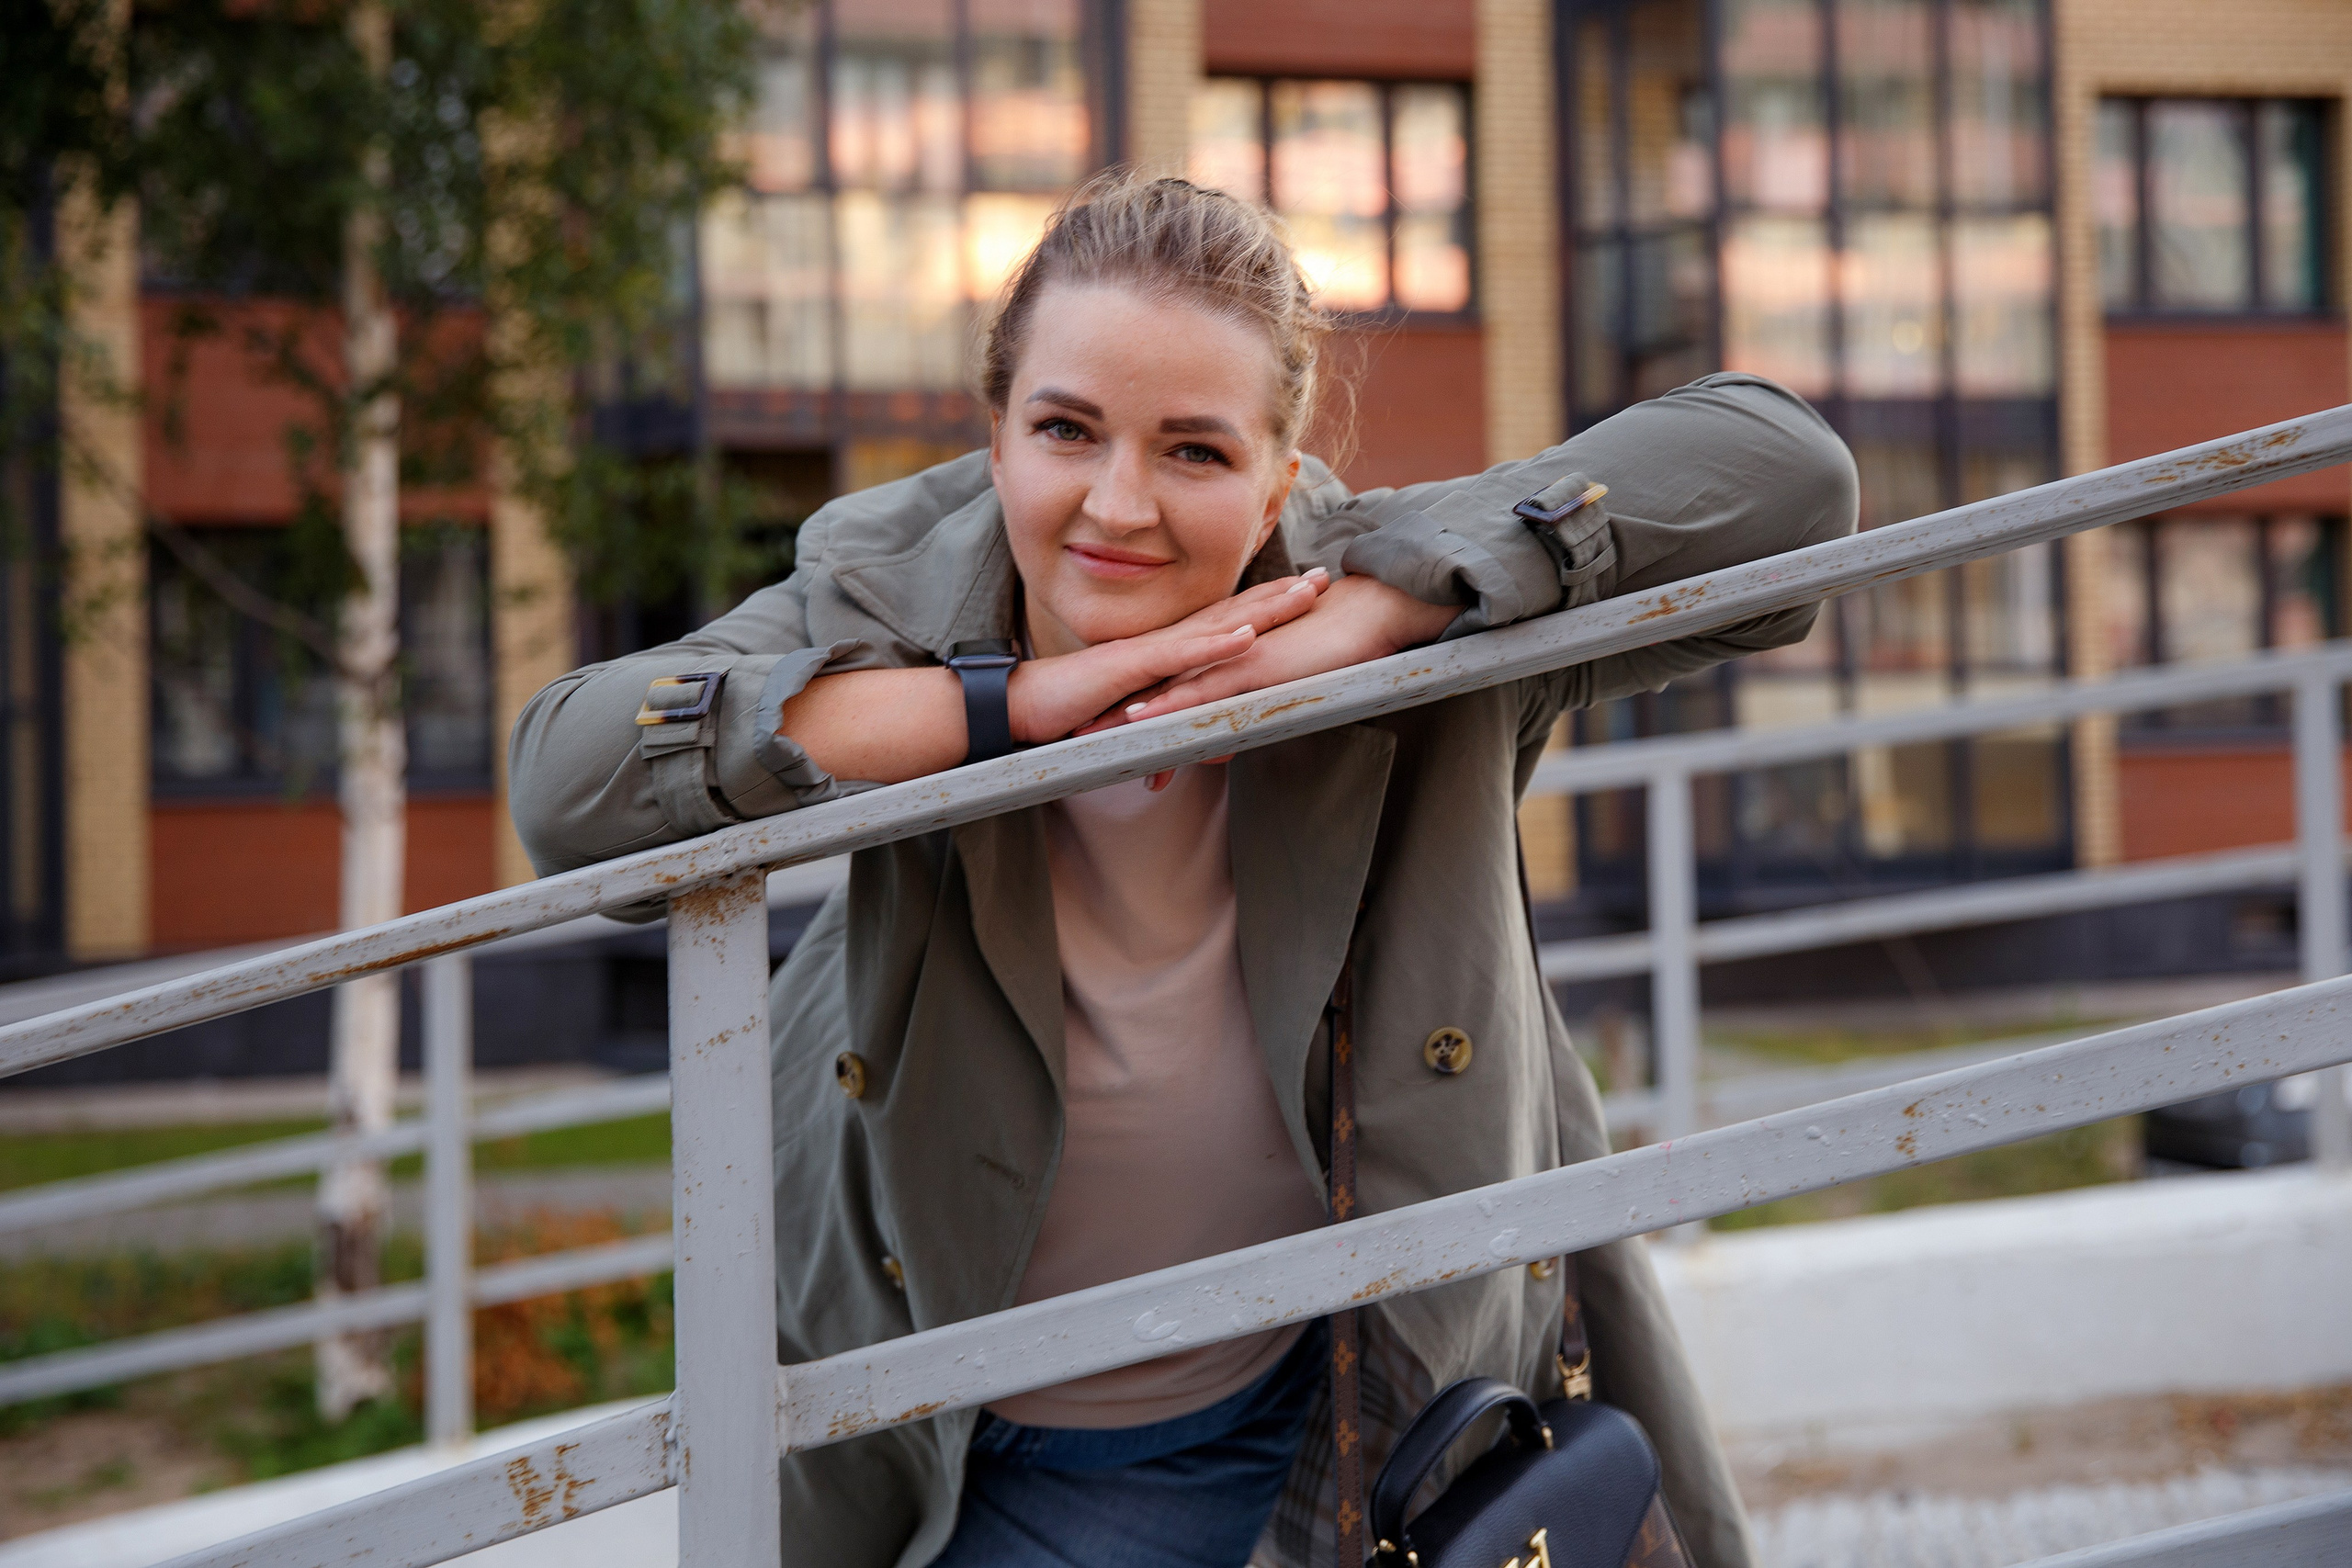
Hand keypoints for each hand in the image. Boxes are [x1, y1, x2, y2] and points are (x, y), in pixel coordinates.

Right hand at [1004, 569, 1331, 744]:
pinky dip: (1218, 645)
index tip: (1303, 591)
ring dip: (1262, 609)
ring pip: (1217, 625)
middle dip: (1281, 595)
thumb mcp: (1134, 712)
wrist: (1022, 704)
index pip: (1226, 622)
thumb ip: (1168, 711)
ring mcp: (1152, 651)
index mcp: (1167, 650)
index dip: (1266, 605)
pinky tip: (1249, 635)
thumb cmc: (1070, 708)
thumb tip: (1197, 726)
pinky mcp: (1135, 668)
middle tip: (1325, 578)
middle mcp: (1166, 642)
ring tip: (1303, 595)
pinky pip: (1183, 656)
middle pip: (1233, 613)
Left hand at [1092, 574, 1455, 788]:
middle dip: (1115, 717)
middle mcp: (1221, 655)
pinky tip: (1142, 718)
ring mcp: (1233, 659)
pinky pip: (1204, 689)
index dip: (1133, 707)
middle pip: (1157, 689)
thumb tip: (1226, 748)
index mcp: (1226, 658)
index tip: (1099, 731)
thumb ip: (1251, 714)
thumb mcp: (1286, 691)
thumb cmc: (1340, 648)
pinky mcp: (1251, 666)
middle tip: (1077, 741)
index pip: (1171, 686)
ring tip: (1091, 740)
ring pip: (1170, 693)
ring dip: (1129, 718)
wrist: (1375, 613)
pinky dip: (1172, 705)